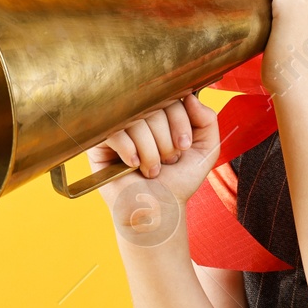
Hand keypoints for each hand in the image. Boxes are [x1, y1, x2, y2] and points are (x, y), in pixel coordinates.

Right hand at [87, 93, 221, 243]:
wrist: (158, 211)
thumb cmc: (178, 182)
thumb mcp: (205, 151)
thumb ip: (208, 120)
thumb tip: (189, 95)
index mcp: (161, 112)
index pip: (170, 97)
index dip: (180, 122)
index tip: (184, 147)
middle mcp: (139, 116)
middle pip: (152, 107)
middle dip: (166, 141)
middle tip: (167, 162)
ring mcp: (118, 127)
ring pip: (135, 120)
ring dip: (150, 151)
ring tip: (152, 170)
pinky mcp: (98, 143)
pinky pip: (113, 132)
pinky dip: (129, 150)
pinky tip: (134, 165)